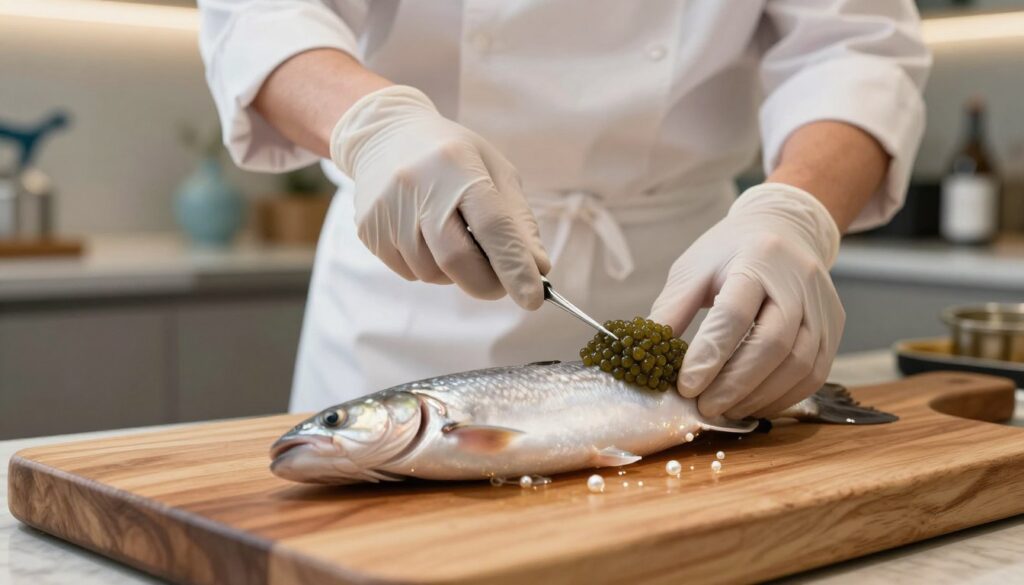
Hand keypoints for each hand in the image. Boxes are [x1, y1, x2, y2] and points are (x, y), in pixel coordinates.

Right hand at [330, 85, 549, 308]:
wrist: (384, 135)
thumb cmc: (452, 156)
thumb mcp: (494, 171)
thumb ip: (518, 221)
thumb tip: (538, 269)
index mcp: (457, 164)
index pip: (492, 226)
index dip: (514, 267)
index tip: (533, 299)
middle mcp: (418, 185)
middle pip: (458, 259)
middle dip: (487, 283)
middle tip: (501, 282)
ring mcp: (388, 209)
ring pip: (433, 273)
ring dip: (455, 273)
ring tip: (453, 237)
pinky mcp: (369, 229)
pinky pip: (410, 273)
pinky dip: (429, 267)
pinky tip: (426, 236)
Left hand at [650, 183, 843, 418]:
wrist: (785, 229)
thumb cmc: (730, 252)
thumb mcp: (693, 269)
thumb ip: (671, 311)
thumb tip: (644, 356)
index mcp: (756, 258)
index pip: (734, 313)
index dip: (709, 355)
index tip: (685, 387)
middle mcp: (797, 280)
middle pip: (773, 343)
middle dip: (735, 383)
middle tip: (704, 407)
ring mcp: (821, 305)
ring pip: (799, 364)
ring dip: (759, 396)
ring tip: (725, 409)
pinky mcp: (833, 326)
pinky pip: (814, 373)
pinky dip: (782, 397)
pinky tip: (753, 404)